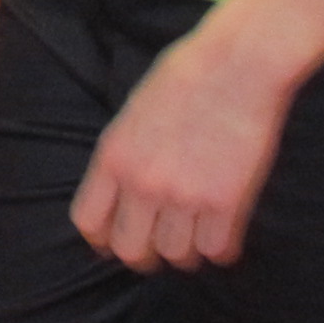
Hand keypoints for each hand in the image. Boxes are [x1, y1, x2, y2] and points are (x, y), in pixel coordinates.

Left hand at [70, 28, 294, 269]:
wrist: (234, 65)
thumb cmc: (183, 80)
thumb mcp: (131, 116)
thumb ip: (122, 159)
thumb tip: (118, 199)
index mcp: (113, 157)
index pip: (89, 223)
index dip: (102, 240)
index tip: (117, 241)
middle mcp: (143, 182)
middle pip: (131, 252)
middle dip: (145, 255)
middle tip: (161, 243)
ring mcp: (185, 195)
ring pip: (177, 257)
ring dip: (187, 252)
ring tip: (196, 233)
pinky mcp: (227, 202)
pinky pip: (218, 251)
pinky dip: (221, 248)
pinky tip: (223, 230)